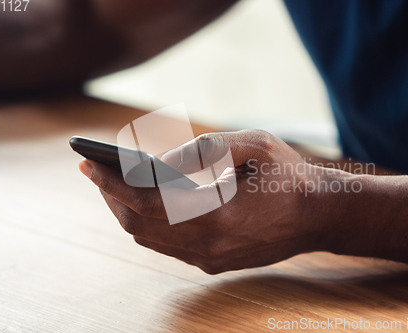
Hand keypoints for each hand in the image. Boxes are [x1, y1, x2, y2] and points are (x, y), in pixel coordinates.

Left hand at [79, 130, 344, 273]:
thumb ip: (204, 148)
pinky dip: (146, 224)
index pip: (147, 201)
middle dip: (112, 196)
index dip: (114, 183)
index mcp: (219, 213)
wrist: (319, 215)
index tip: (89, 165)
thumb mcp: (254, 144)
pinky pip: (166, 246)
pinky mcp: (214, 263)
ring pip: (149, 239)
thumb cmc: (290, 175)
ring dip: (126, 211)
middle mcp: (210, 245)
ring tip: (112, 186)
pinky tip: (142, 204)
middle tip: (95, 171)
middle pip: (140, 223)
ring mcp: (211, 259)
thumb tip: (160, 162)